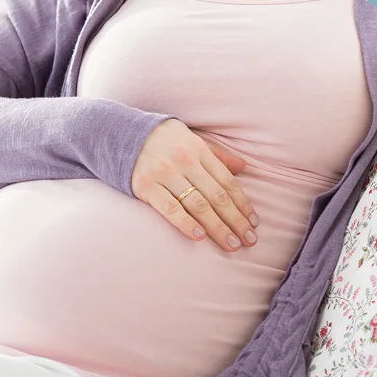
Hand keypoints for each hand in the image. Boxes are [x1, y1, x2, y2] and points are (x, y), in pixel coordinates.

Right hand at [131, 119, 258, 250]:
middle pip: (216, 196)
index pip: (227, 181)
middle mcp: (184, 161)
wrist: (122, 132)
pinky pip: (169, 208)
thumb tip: (244, 166)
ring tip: (231, 244)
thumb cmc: (164, 140)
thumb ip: (218, 156)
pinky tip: (199, 237)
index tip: (254, 222)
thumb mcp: (193, 140)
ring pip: (197, 205)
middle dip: (235, 220)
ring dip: (217, 227)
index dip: (243, 203)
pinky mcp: (145, 186)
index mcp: (199, 150)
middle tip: (249, 240)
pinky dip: (185, 223)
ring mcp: (164, 174)